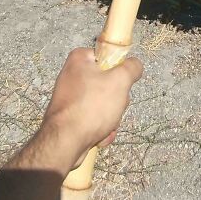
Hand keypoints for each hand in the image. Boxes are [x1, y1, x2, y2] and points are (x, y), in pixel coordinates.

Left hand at [12, 47, 142, 176]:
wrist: (65, 142)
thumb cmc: (92, 106)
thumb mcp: (120, 81)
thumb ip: (131, 68)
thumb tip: (135, 65)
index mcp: (79, 59)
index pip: (108, 57)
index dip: (119, 71)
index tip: (121, 83)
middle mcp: (72, 75)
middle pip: (108, 83)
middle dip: (116, 100)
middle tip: (113, 106)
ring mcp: (70, 97)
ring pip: (103, 103)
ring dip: (111, 117)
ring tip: (105, 124)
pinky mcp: (70, 116)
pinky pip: (93, 117)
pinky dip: (100, 127)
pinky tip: (99, 135)